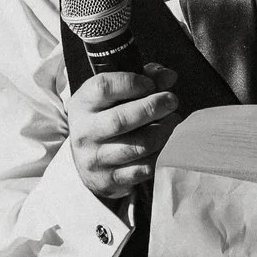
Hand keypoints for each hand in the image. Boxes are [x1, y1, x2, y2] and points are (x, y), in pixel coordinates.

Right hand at [67, 64, 179, 199]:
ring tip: (173, 122)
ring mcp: (96, 159)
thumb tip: (169, 77)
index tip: (151, 84)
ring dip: (164, 132)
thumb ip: (143, 79)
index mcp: (82, 105)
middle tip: (172, 101)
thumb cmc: (106, 117)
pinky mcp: (110, 180)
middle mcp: (85, 133)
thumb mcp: (114, 95)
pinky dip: (161, 155)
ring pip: (138, 146)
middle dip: (153, 107)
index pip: (104, 88)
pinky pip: (144, 168)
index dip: (132, 83)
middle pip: (121, 119)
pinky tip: (166, 145)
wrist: (86, 159)